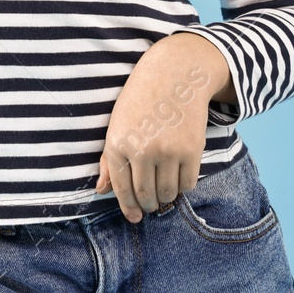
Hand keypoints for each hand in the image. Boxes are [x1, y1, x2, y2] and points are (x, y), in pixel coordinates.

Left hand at [95, 32, 230, 222]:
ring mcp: (168, 151)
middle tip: (150, 204)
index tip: (134, 218)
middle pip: (146, 195)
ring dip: (166, 198)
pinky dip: (183, 186)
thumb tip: (101, 191)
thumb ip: (108, 161)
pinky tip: (178, 177)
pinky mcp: (192, 150)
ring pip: (168, 193)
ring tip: (163, 189)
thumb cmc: (139, 101)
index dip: (128, 207)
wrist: (173, 75)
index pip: (122, 188)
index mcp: (117, 143)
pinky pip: (188, 184)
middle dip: (148, 205)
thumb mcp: (116, 125)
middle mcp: (141, 149)